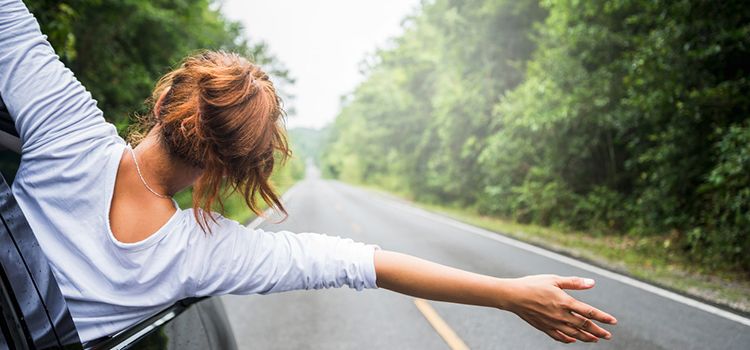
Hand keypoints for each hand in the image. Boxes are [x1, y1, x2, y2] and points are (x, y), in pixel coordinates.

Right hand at [499, 274, 617, 342]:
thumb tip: (592, 283)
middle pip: (584, 326)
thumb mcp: (554, 279)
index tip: (613, 322)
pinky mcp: (544, 327)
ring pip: (574, 334)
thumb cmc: (532, 284)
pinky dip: (568, 340)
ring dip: (586, 338)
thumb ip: (574, 283)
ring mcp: (552, 323)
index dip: (602, 317)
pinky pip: (559, 337)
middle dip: (597, 331)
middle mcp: (561, 315)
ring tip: (595, 340)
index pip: (589, 312)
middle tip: (608, 335)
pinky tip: (573, 340)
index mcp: (565, 302)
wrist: (512, 296)